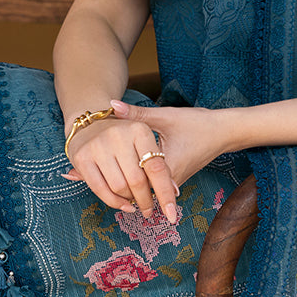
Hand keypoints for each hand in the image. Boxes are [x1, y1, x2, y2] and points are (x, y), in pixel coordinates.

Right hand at [63, 112, 178, 223]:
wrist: (90, 122)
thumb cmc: (125, 136)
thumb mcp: (146, 140)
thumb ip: (160, 163)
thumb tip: (175, 190)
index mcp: (140, 130)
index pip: (156, 168)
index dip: (165, 193)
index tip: (172, 214)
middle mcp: (118, 135)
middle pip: (137, 181)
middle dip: (146, 201)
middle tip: (149, 210)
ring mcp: (99, 146)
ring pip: (119, 187)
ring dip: (130, 201)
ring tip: (135, 202)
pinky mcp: (82, 157)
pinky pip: (100, 189)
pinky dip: (114, 202)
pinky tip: (123, 205)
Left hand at [64, 100, 237, 222]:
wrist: (223, 133)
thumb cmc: (198, 124)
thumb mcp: (165, 116)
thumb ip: (136, 114)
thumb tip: (111, 105)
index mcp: (163, 167)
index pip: (129, 181)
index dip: (100, 176)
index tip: (75, 177)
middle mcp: (167, 180)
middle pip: (131, 192)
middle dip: (104, 186)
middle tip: (72, 179)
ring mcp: (171, 182)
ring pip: (140, 191)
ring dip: (120, 187)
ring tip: (85, 180)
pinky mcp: (173, 178)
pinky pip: (149, 186)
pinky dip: (132, 183)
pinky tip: (115, 177)